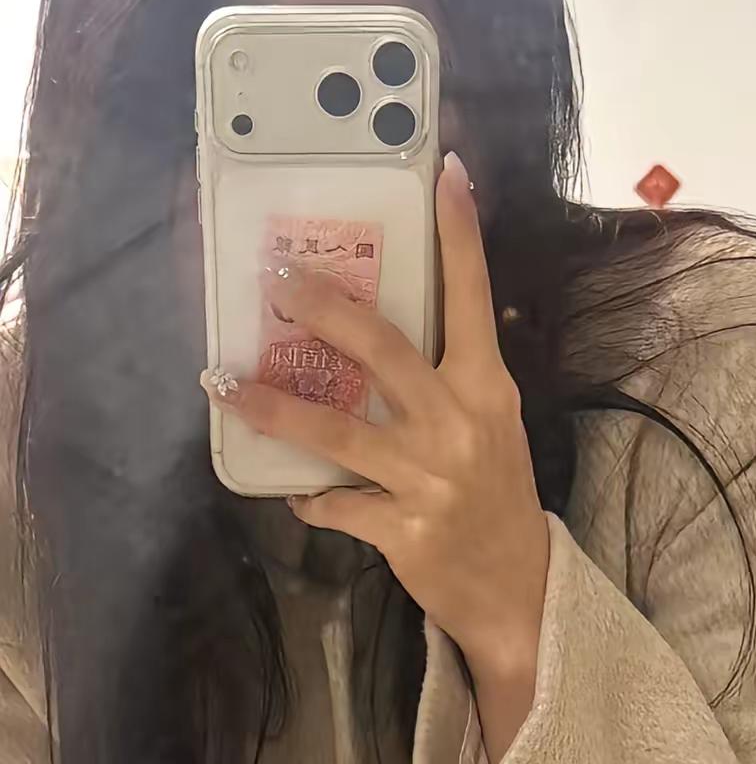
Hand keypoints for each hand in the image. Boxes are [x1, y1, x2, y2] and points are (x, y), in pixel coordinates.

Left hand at [203, 154, 550, 758]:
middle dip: (326, 310)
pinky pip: (336, 504)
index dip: (460, 233)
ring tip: (226, 384)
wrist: (521, 593)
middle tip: (277, 279)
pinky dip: (310, 497)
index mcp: (488, 388)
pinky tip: (293, 493)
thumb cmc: (495, 496)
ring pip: (340, 432)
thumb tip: (378, 324)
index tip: (445, 171)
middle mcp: (461, 425)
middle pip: (385, 350)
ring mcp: (432, 480)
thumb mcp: (491, 424)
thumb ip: (449, 377)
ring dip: (276, 406)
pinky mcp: (405, 531)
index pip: (475, 297)